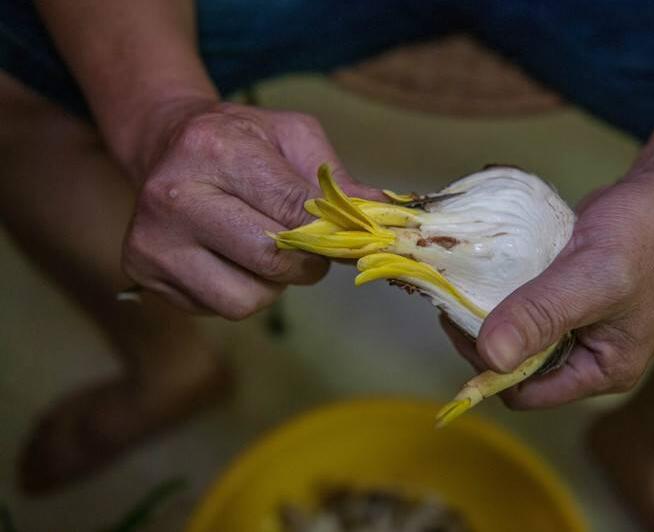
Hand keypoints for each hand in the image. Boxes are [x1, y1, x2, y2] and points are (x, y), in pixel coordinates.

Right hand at [122, 100, 379, 318]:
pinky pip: (218, 309)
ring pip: (245, 300)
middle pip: (270, 262)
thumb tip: (384, 218)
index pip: (291, 210)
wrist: (165, 144)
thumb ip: (337, 179)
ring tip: (261, 250)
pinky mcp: (144, 275)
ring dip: (270, 285)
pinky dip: (239, 290)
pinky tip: (229, 259)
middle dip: (306, 264)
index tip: (356, 242)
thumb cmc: (239, 140)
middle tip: (310, 250)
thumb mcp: (293, 137)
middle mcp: (173, 196)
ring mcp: (152, 240)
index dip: (332, 233)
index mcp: (215, 149)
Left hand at [446, 177, 653, 406]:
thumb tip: (491, 357)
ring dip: (488, 310)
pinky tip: (486, 267)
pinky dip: (502, 288)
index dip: (487, 367)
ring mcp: (577, 325)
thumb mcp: (592, 277)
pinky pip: (523, 302)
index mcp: (601, 370)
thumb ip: (542, 316)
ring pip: (516, 330)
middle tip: (456, 296)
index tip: (459, 323)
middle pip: (514, 363)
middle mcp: (587, 356)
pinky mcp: (566, 295)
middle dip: (482, 335)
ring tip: (465, 280)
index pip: (525, 392)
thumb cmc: (647, 235)